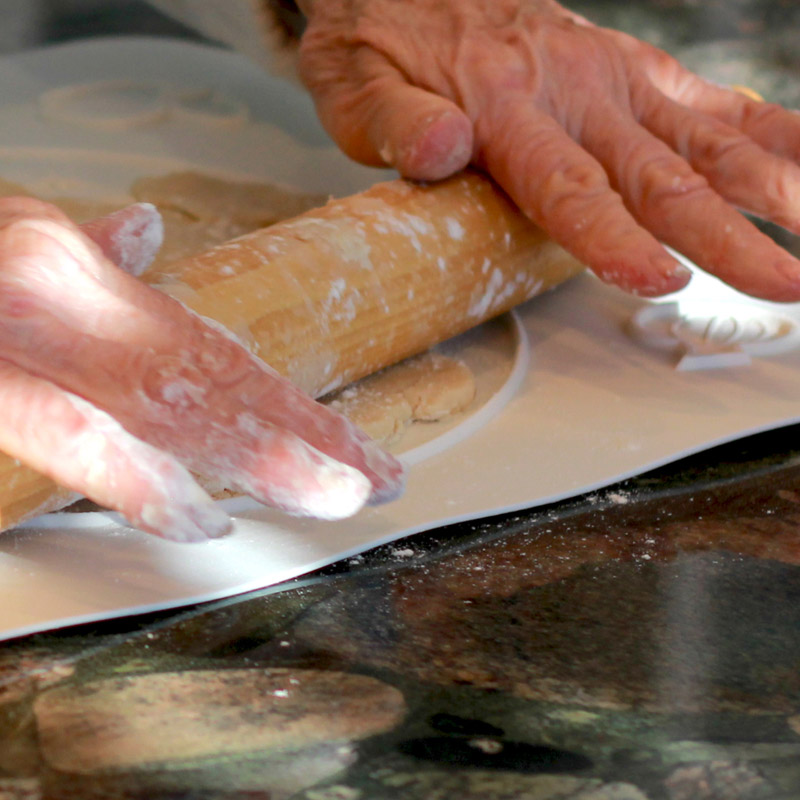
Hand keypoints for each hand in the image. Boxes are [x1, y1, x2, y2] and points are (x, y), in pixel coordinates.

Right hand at [0, 198, 403, 540]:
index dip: (298, 410)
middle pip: (218, 382)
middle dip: (302, 439)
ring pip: (169, 404)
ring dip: (261, 453)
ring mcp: (27, 338)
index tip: (358, 454)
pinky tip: (199, 517)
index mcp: (85, 281)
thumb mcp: (15, 252)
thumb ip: (88, 261)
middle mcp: (71, 301)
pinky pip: (72, 435)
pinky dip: (139, 476)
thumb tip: (145, 230)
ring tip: (331, 495)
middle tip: (372, 481)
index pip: (221, 357)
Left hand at [297, 0, 799, 300]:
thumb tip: (444, 149)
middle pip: (658, 179)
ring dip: (771, 189)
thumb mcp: (358, 87)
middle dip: (727, 237)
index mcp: (506, 109)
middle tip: (785, 286)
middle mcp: (575, 93)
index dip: (616, 238)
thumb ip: (399, 124)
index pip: (569, 189)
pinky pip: (709, 102)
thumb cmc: (380, 44)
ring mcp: (614, 79)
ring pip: (703, 143)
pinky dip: (767, 132)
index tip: (664, 281)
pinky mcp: (632, 70)